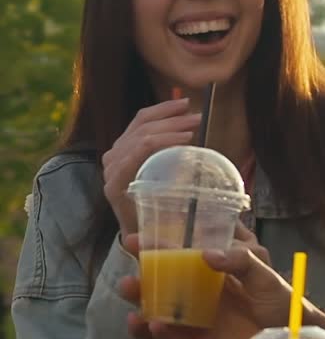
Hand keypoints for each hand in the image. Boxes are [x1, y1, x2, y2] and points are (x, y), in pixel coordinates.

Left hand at [102, 98, 201, 244]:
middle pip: (140, 133)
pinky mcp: (122, 146)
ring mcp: (115, 154)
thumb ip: (163, 224)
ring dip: (168, 114)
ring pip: (139, 123)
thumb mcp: (158, 231)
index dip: (165, 140)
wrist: (135, 229)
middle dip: (171, 124)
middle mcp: (112, 166)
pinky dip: (160, 112)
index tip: (191, 137)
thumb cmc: (150, 229)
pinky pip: (138, 122)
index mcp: (118, 184)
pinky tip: (178, 107)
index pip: (139, 150)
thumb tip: (181, 205)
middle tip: (198, 120)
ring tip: (192, 110)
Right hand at [117, 228, 294, 338]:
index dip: (155, 248)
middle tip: (126, 275)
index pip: (176, 257)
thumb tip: (207, 254)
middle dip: (140, 280)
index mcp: (210, 272)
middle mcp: (198, 296)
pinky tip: (152, 326)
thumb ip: (240, 259)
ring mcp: (197, 322)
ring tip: (130, 300)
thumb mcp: (263, 272)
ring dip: (142, 307)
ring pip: (160, 314)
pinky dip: (160, 335)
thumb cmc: (280, 300)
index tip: (134, 240)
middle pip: (161, 287)